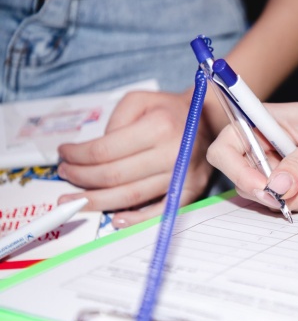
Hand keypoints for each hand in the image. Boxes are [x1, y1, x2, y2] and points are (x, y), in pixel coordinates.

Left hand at [57, 90, 215, 227]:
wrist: (210, 121)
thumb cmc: (171, 111)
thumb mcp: (140, 100)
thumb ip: (115, 122)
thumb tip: (95, 154)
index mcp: (158, 126)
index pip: (105, 150)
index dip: (77, 156)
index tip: (64, 154)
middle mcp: (172, 153)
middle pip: (114, 175)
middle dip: (82, 178)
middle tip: (66, 176)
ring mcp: (183, 175)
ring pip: (132, 196)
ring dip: (99, 200)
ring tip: (79, 199)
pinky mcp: (191, 191)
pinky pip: (161, 211)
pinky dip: (137, 219)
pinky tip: (117, 219)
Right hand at [207, 96, 297, 211]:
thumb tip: (278, 187)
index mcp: (260, 123)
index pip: (225, 149)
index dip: (237, 172)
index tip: (265, 187)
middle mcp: (262, 146)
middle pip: (245, 183)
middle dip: (278, 195)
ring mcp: (275, 167)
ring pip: (270, 199)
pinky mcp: (290, 182)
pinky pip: (291, 203)